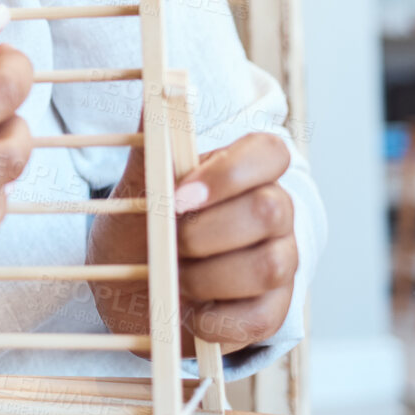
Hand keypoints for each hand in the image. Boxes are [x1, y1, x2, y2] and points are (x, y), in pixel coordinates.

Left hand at [87, 129, 296, 354]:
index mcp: (243, 170)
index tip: (178, 196)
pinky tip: (190, 313)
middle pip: (270, 211)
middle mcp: (274, 211)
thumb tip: (154, 95)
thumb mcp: (137, 190)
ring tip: (175, 277)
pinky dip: (217, 320)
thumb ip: (151, 147)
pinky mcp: (273, 309)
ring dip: (207, 276)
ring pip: (270, 265)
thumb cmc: (141, 228)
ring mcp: (280, 260)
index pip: (268, 152)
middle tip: (170, 243)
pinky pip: (263, 316)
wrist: (133, 288)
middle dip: (207, 233)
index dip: (229, 173)